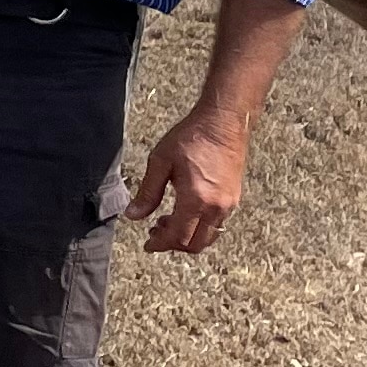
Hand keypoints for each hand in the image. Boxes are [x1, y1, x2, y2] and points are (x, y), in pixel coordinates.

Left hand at [128, 107, 246, 253]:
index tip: (148, 244)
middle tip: (155, 233)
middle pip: (195, 244)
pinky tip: (186, 211)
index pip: (177, 237)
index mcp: (195, 200)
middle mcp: (216, 207)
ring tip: (168, 221)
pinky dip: (200, 227)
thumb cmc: (191, 137)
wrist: (224, 122)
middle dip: (173, 244)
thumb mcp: (160, 162)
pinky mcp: (234, 198)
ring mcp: (228, 204)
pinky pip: (217, 225)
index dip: (160, 244)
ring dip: (188, 237)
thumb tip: (132, 216)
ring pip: (208, 237)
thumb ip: (147, 192)